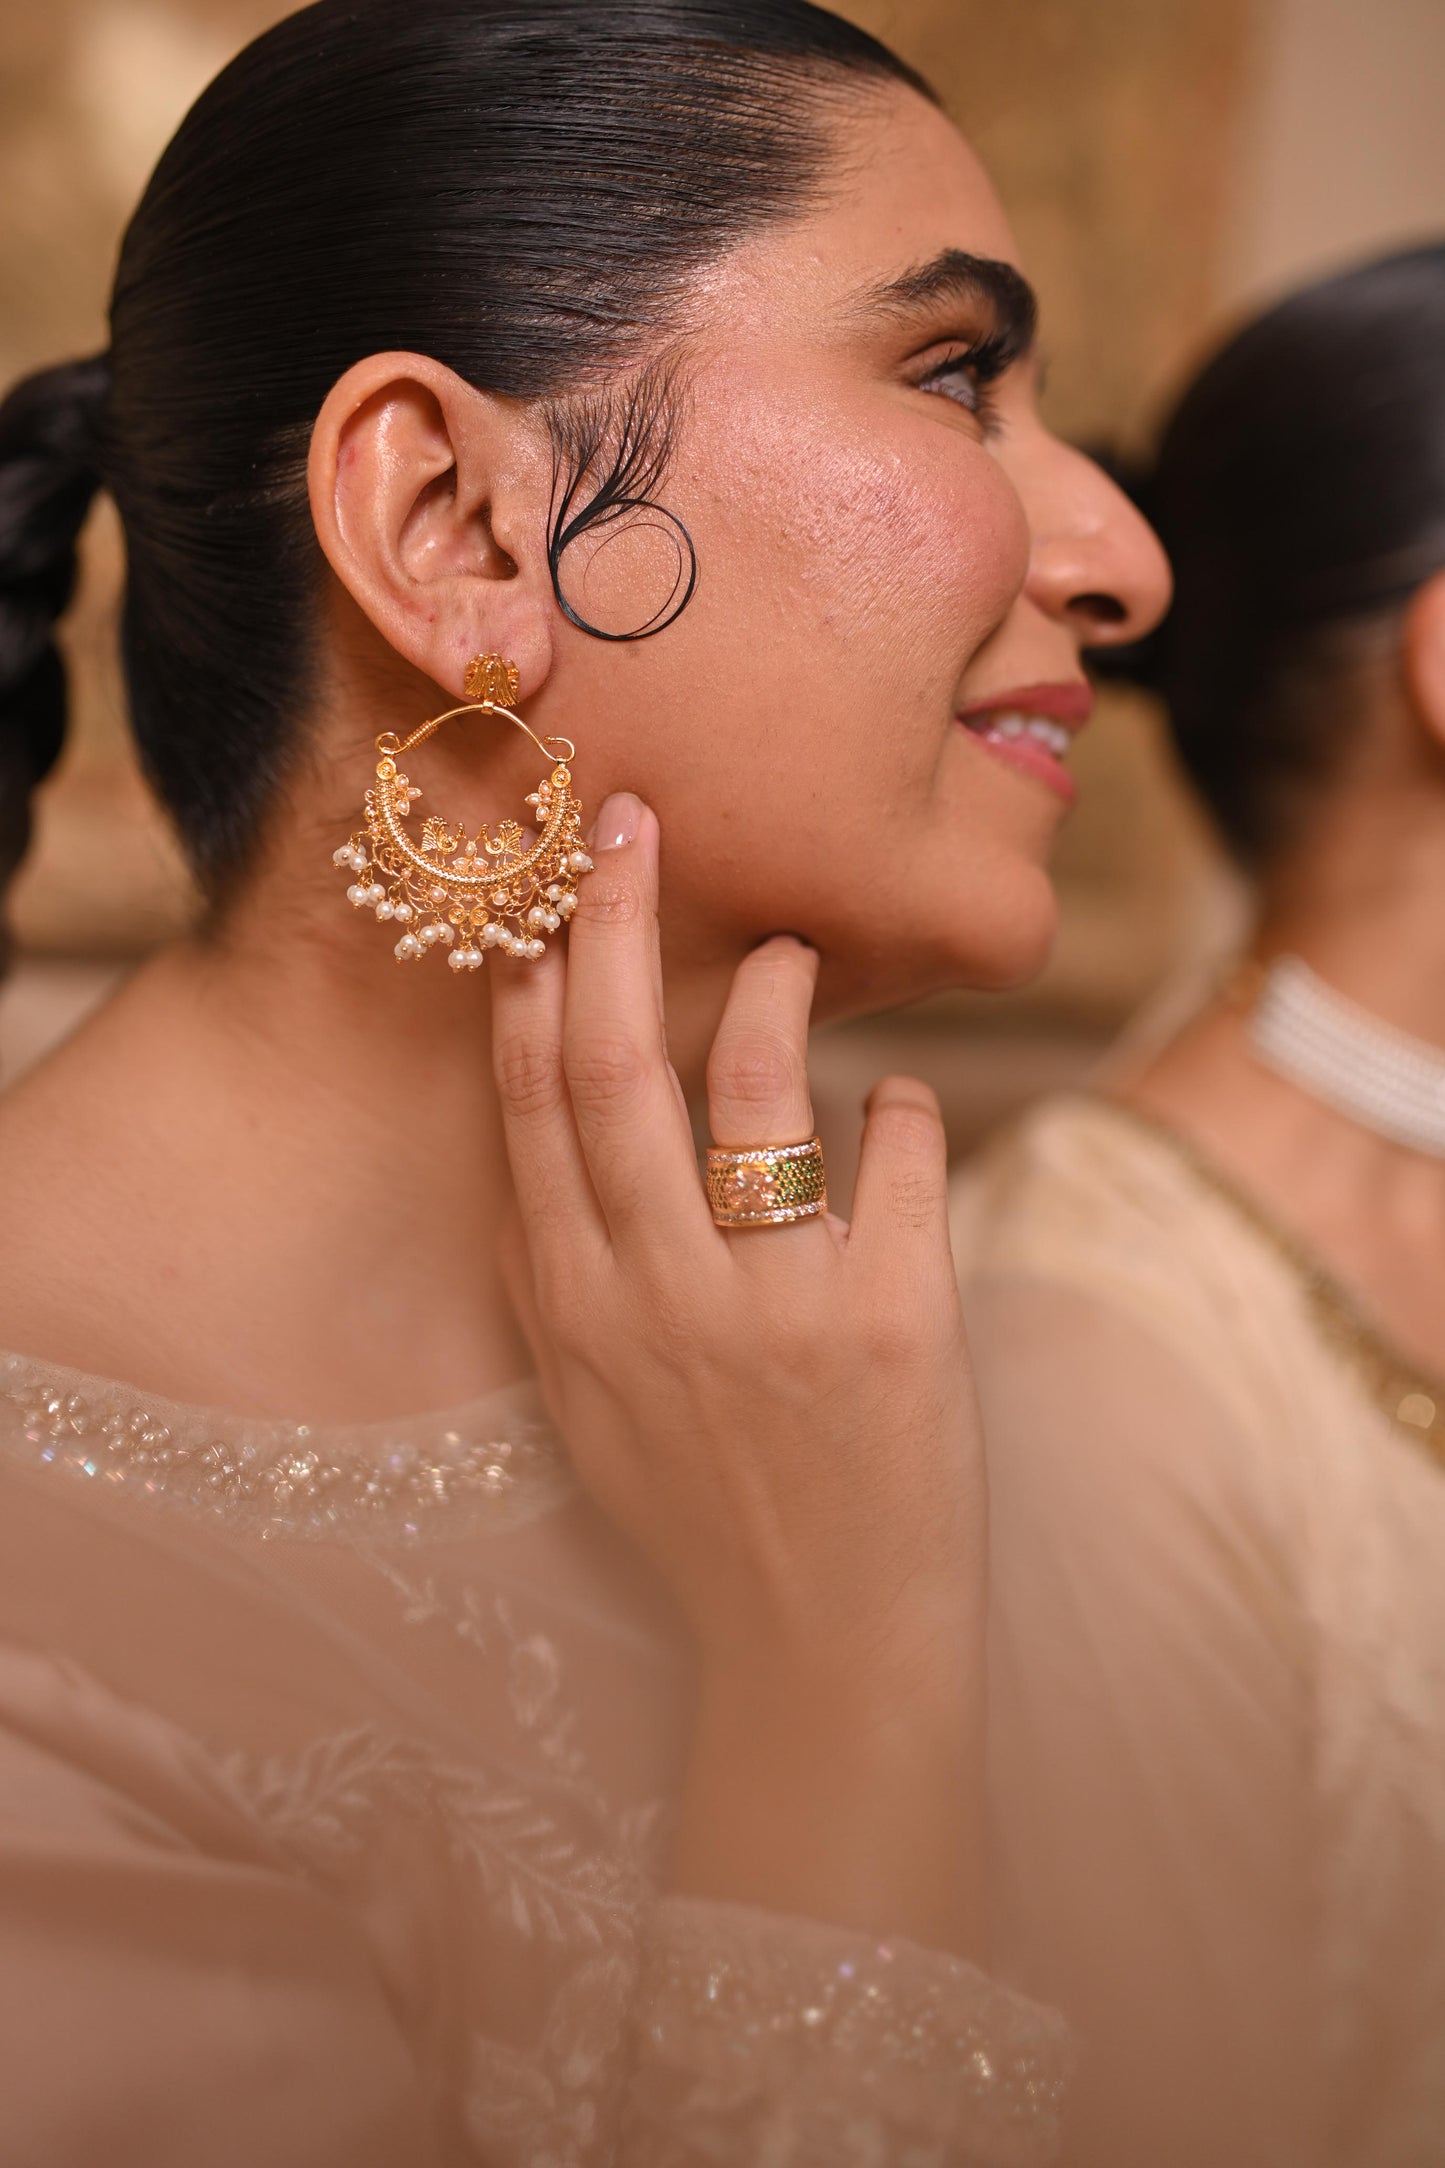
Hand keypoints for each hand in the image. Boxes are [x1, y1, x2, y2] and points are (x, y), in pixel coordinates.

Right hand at [489, 793, 986, 1947]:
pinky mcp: (894, 1325)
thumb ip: (559, 1285)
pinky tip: (894, 1097)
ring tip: (789, 950)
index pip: (532, 1115)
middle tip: (631, 823)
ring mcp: (775, 1310)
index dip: (530, 993)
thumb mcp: (591, 1414)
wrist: (822, 1654)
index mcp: (576, 1315)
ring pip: (751, 1088)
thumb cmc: (705, 1523)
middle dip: (613, 926)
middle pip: (613, 1068)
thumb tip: (544, 1149)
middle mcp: (659, 1299)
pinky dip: (897, 1106)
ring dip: (767, 991)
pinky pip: (894, 1156)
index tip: (539, 904)